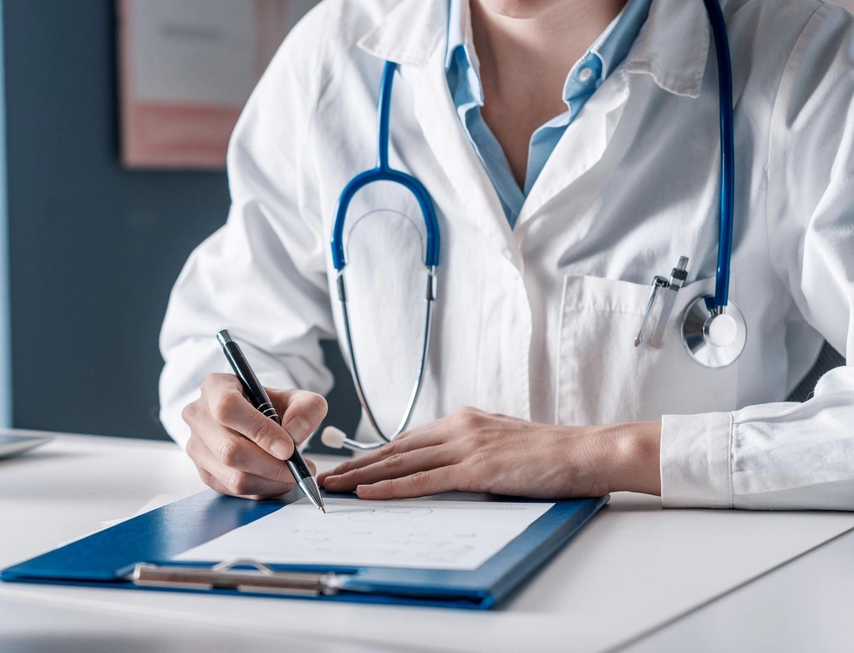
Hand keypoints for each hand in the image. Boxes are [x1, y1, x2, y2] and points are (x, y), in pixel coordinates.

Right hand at [181, 373, 326, 498]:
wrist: (254, 420)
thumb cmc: (270, 406)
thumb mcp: (294, 397)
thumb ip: (305, 408)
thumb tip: (295, 432)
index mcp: (215, 388)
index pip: (228, 409)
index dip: (259, 431)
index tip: (288, 448)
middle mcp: (198, 416)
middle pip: (229, 450)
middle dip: (271, 465)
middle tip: (299, 468)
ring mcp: (196, 447)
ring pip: (233, 477)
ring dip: (270, 481)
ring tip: (294, 474)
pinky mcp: (204, 473)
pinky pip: (234, 491)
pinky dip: (263, 490)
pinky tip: (278, 480)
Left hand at [319, 408, 659, 498]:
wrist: (587, 451)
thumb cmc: (552, 454)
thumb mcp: (503, 443)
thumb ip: (473, 449)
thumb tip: (448, 466)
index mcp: (464, 421)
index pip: (408, 439)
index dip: (374, 454)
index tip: (349, 465)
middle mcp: (458, 428)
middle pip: (395, 448)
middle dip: (357, 464)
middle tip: (326, 476)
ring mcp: (466, 446)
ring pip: (400, 462)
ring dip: (362, 476)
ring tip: (334, 487)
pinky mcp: (477, 469)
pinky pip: (424, 480)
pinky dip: (391, 488)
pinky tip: (367, 493)